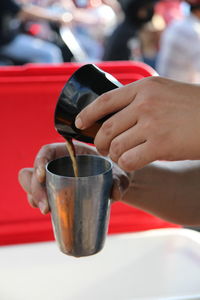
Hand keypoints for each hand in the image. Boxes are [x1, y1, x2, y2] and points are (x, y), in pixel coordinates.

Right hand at [18, 142, 128, 213]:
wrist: (115, 184)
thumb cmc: (116, 173)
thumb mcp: (119, 175)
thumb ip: (118, 181)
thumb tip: (114, 194)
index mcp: (70, 152)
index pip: (47, 151)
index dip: (40, 161)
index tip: (42, 176)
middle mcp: (59, 164)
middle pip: (36, 171)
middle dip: (35, 188)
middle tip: (46, 207)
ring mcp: (55, 178)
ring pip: (34, 184)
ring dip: (34, 197)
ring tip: (45, 209)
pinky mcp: (56, 192)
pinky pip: (41, 196)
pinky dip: (39, 203)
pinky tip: (47, 211)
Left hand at [75, 77, 199, 170]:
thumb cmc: (193, 106)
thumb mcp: (165, 91)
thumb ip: (142, 99)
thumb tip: (119, 114)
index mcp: (145, 87)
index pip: (105, 100)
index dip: (87, 113)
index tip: (79, 123)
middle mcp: (145, 104)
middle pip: (106, 128)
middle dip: (100, 143)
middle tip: (103, 149)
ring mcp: (152, 124)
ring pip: (116, 147)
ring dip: (114, 156)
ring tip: (121, 157)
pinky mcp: (160, 146)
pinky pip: (129, 160)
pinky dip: (126, 165)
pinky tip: (132, 163)